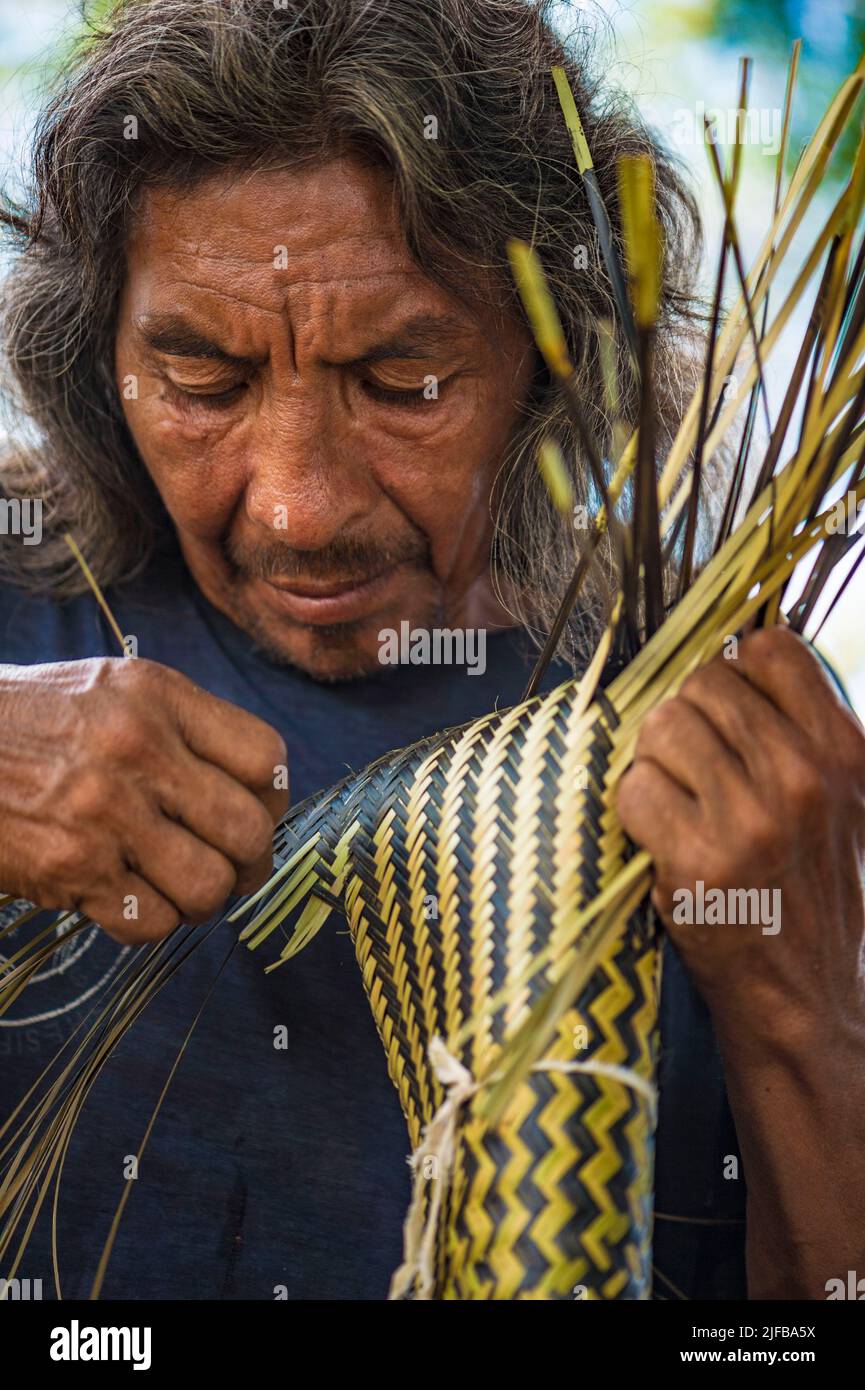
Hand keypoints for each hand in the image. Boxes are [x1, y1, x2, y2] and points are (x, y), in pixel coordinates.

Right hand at [0, 657, 288, 943]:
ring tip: (179, 887)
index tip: (257, 815)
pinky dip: (150, 922)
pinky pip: (151, 922)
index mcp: (159, 697)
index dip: (273, 800)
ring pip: (208, 886)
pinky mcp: (72, 869)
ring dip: (202, 901)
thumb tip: (260, 794)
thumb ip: (188, 729)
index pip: (265, 759)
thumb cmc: (35, 721)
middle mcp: (139, 750)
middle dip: (251, 864)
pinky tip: (129, 898)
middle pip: (248, 831)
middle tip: (232, 870)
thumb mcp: (117, 691)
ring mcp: (105, 813)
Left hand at [617, 627, 864, 1044]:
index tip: (726, 709)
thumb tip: (736, 657)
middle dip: (685, 720)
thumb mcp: (850, 801)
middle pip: (701, 683)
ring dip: (655, 761)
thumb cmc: (824, 896)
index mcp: (846, 750)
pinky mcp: (696, 864)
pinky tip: (663, 840)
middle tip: (693, 769)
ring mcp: (747, 820)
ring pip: (660, 728)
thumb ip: (805, 732)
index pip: (769, 648)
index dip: (735, 670)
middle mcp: (801, 777)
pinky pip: (632, 790)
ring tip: (678, 801)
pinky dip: (635, 812)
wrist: (817, 1003)